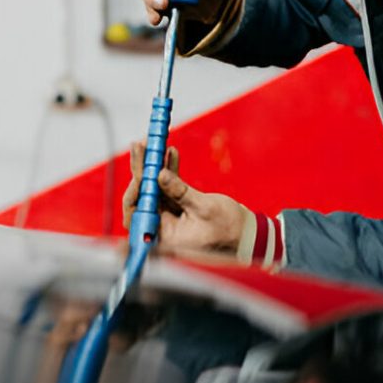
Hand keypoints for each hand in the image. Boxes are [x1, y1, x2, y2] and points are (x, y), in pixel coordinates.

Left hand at [122, 141, 247, 252]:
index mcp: (164, 238)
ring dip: (153, 167)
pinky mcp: (177, 209)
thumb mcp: (205, 209)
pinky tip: (170, 153)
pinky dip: (169, 172)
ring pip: (153, 190)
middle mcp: (162, 229)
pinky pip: (167, 189)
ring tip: (151, 144)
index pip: (138, 216)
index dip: (134, 194)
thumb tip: (159, 175)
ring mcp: (168, 218)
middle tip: (140, 147)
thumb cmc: (229, 230)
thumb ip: (180, 192)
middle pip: (142, 198)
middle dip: (141, 172)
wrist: (247, 235)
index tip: (140, 172)